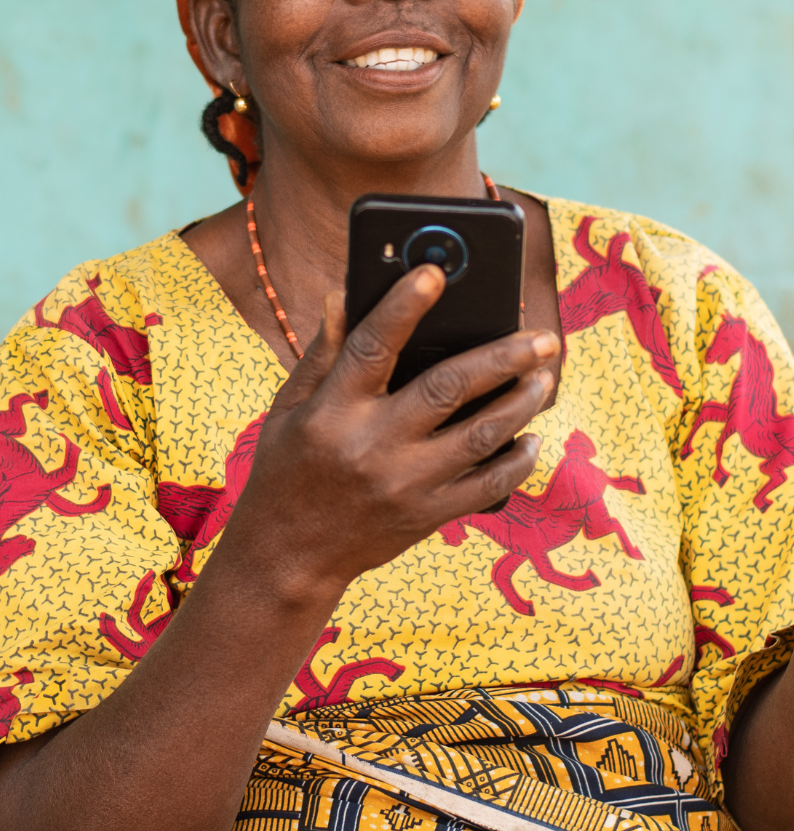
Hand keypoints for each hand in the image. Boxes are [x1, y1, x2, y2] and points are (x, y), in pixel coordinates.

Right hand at [215, 265, 557, 597]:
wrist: (286, 558)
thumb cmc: (285, 472)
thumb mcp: (286, 410)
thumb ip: (320, 353)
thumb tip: (340, 294)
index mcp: (333, 411)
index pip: (373, 346)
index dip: (402, 306)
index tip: (433, 272)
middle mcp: (372, 445)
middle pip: (449, 388)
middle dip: (503, 357)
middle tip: (544, 337)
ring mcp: (404, 484)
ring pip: (481, 434)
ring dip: (522, 402)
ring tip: (545, 377)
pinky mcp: (426, 516)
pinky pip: (487, 485)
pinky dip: (517, 459)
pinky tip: (531, 437)